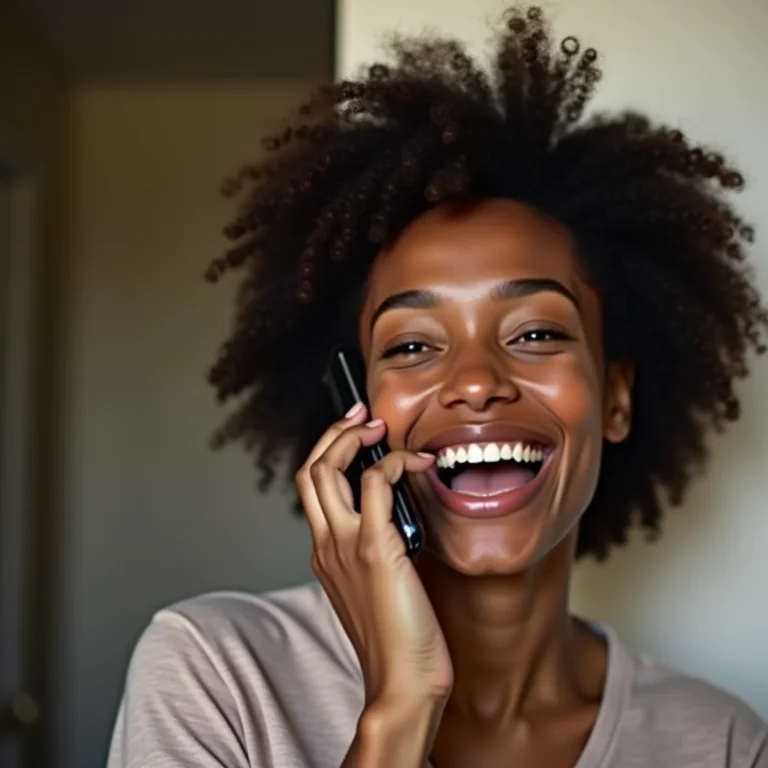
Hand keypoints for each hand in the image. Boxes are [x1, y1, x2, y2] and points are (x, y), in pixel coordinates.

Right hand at [295, 403, 452, 706]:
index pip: (312, 489)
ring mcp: (344, 546)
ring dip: (352, 437)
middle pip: (309, 470)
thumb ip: (376, 551)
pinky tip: (415, 463)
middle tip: (362, 416)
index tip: (353, 434)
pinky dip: (394, 462)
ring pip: (327, 469)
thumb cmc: (398, 642)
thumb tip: (397, 519)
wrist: (401, 685)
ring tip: (379, 428)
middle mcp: (326, 545)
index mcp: (325, 554)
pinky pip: (375, 483)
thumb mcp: (376, 588)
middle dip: (333, 432)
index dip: (328, 453)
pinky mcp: (373, 548)